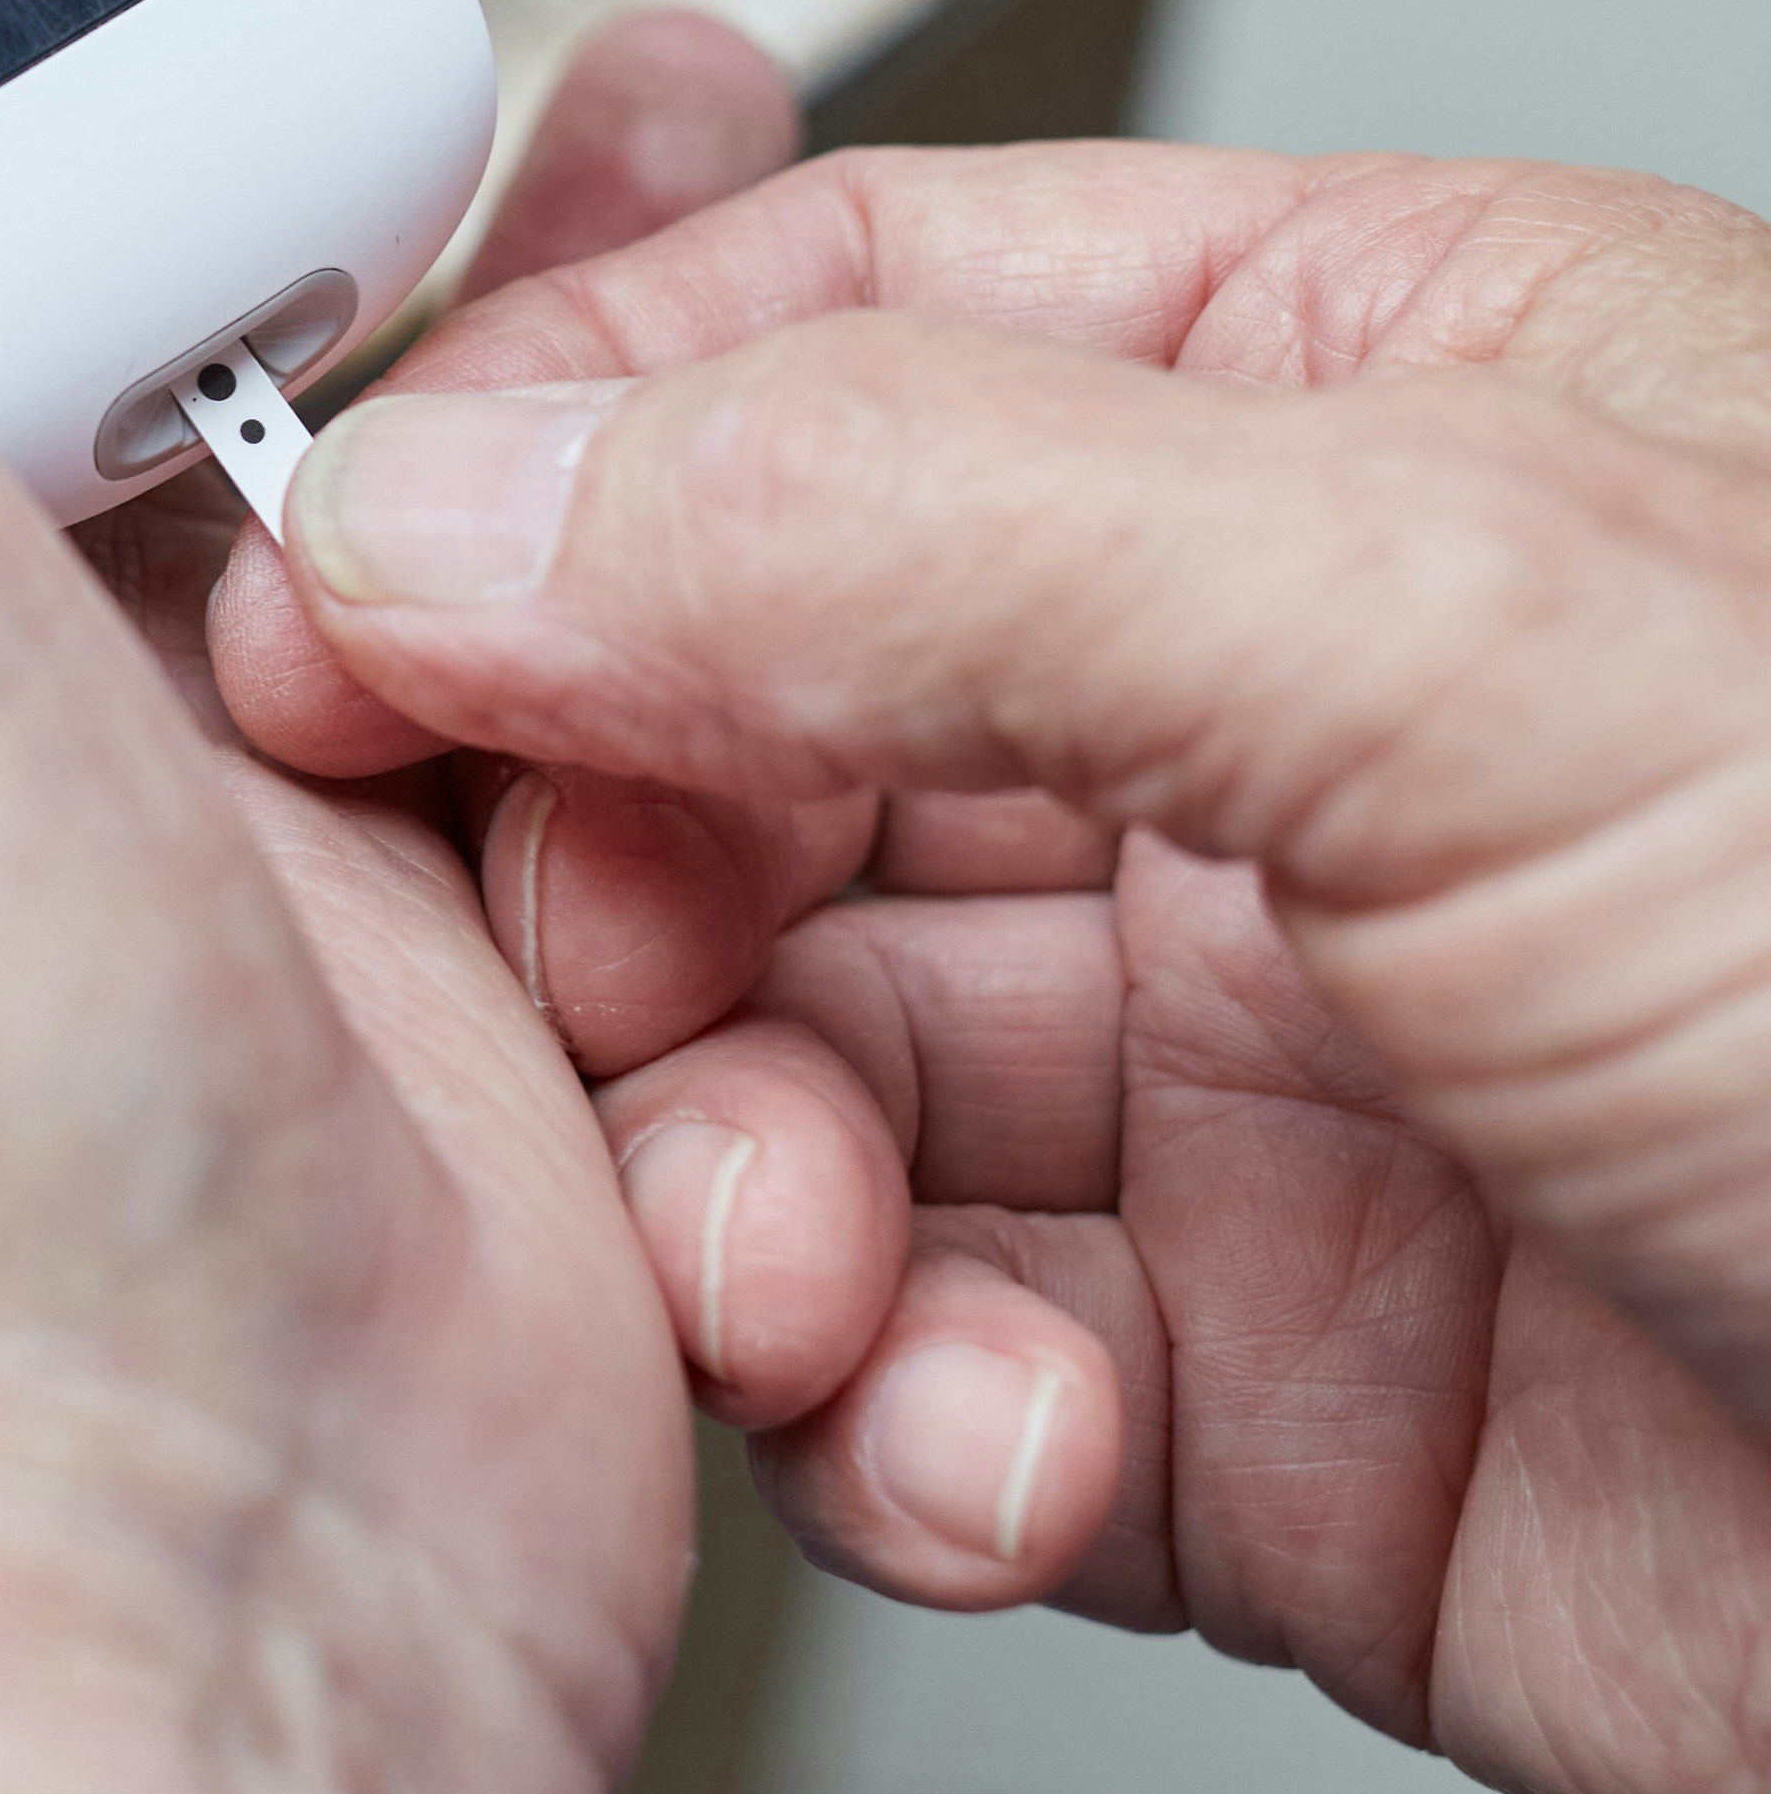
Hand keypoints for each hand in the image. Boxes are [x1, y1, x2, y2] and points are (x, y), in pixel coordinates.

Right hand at [217, 135, 1770, 1793]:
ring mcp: (1258, 1065)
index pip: (811, 339)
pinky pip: (921, 1373)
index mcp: (1353, 399)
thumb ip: (908, 524)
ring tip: (809, 1275)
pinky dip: (891, 1430)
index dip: (543, 474)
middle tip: (606, 995)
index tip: (328, 622)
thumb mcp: (1465, 622)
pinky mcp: (1256, 1407)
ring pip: (789, 1072)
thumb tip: (459, 501)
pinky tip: (988, 1454)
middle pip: (735, 725)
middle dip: (622, 883)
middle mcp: (1272, 714)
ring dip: (733, 1188)